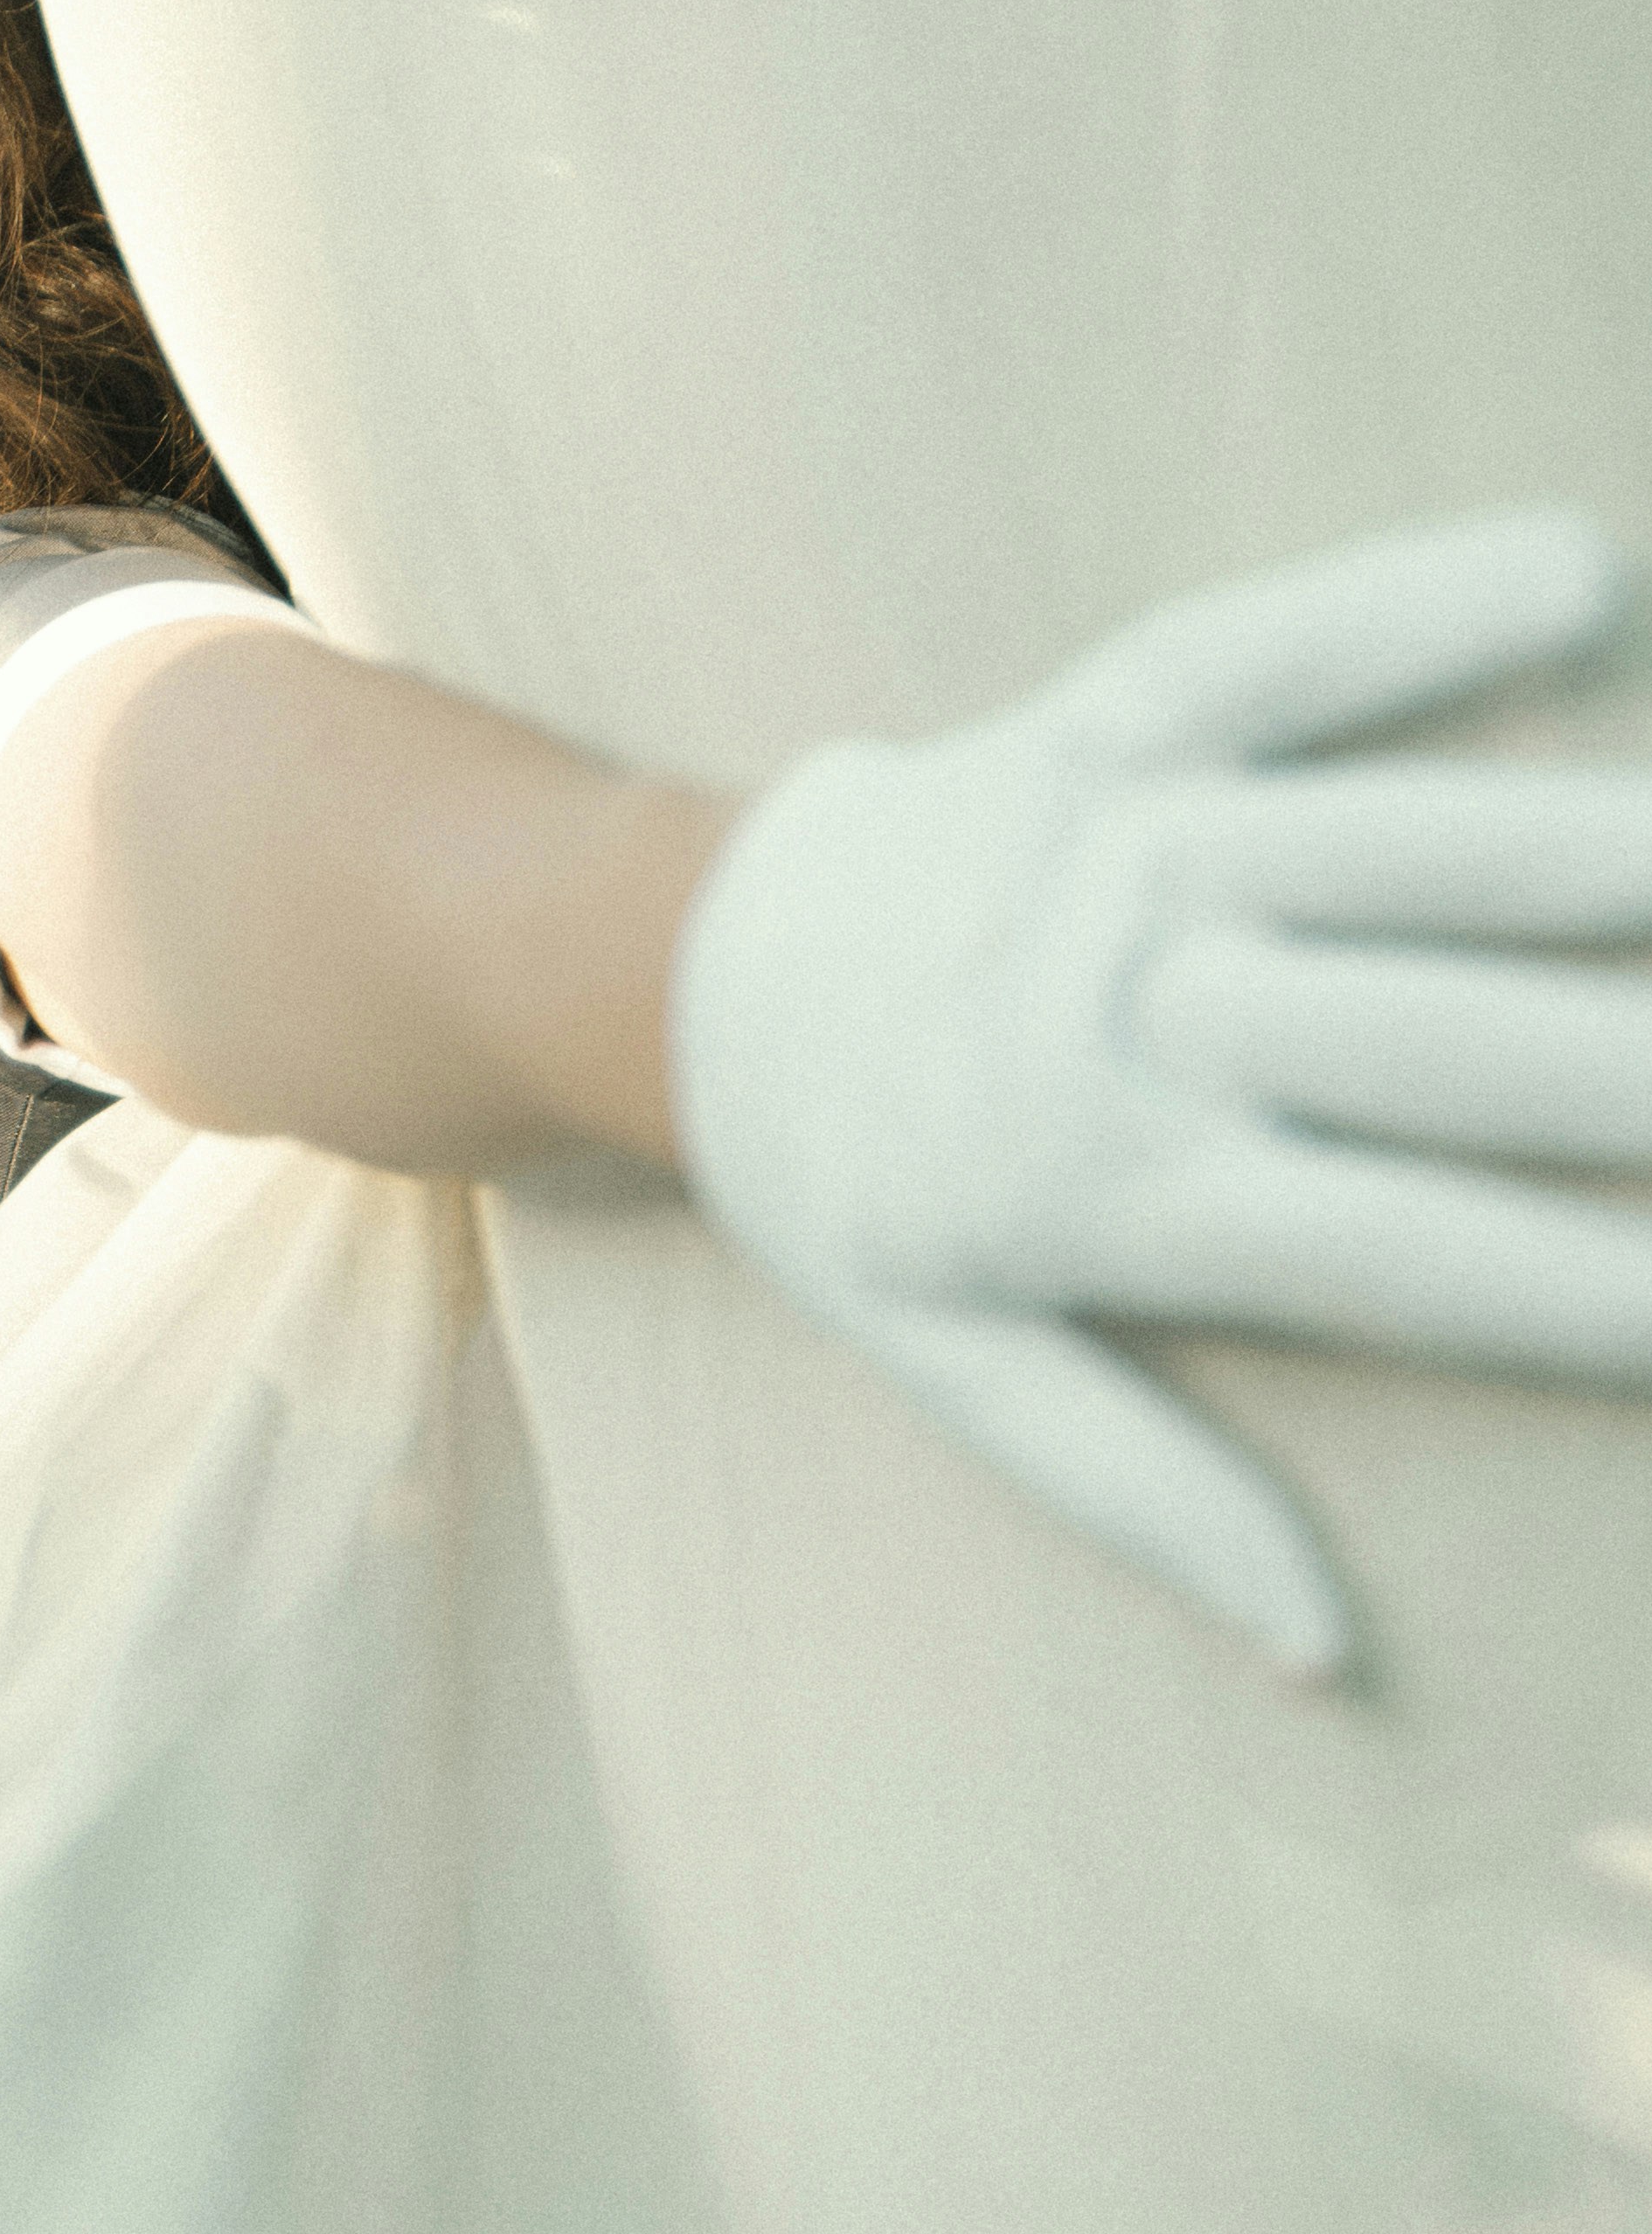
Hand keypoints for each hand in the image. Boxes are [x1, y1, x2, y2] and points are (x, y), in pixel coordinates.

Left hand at [669, 510, 1651, 1675]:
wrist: (678, 972)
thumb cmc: (855, 1187)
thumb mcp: (952, 1363)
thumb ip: (1141, 1496)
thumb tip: (1321, 1656)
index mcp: (1099, 1190)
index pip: (1397, 1261)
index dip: (1583, 1299)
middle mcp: (1122, 1011)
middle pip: (1439, 1047)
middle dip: (1644, 1076)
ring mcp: (1111, 849)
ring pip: (1396, 845)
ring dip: (1598, 850)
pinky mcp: (1095, 720)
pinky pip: (1269, 648)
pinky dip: (1420, 604)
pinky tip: (1583, 577)